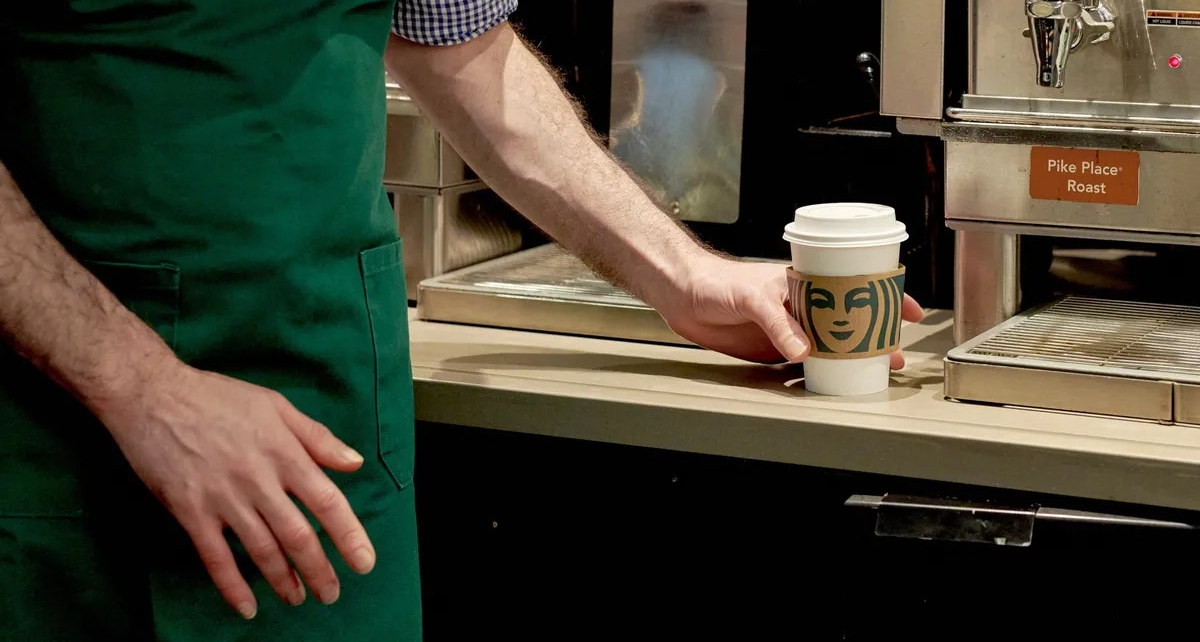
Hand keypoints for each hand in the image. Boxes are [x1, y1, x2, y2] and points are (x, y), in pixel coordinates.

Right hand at [94, 361, 375, 618]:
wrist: (151, 395)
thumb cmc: (217, 396)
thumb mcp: (275, 405)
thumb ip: (316, 437)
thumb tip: (354, 462)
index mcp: (284, 452)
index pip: (326, 501)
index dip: (348, 535)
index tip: (364, 562)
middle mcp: (258, 480)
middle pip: (297, 535)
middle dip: (319, 570)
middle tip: (332, 594)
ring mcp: (223, 498)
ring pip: (261, 550)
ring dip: (283, 580)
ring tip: (297, 598)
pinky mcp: (189, 511)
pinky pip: (214, 557)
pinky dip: (232, 586)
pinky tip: (246, 606)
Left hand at [657, 257, 924, 366]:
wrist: (683, 295)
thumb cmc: (716, 280)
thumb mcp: (753, 297)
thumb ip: (778, 323)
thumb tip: (803, 350)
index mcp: (804, 283)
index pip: (853, 286)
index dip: (883, 296)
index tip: (908, 309)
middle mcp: (801, 306)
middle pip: (848, 321)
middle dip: (875, 335)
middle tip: (895, 353)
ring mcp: (788, 328)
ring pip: (829, 344)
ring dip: (851, 358)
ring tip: (873, 372)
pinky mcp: (772, 348)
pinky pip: (802, 363)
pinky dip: (819, 373)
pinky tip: (833, 383)